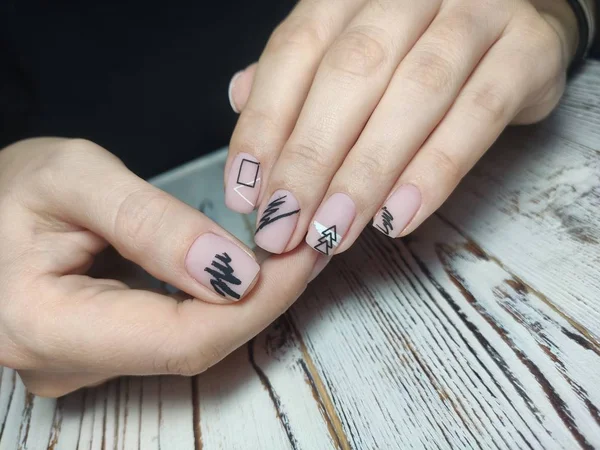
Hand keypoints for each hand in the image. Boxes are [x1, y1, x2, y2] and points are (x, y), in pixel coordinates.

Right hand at [0, 138, 316, 396]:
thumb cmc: (6, 187)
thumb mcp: (72, 178)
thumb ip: (149, 223)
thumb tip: (229, 270)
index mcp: (46, 325)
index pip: (183, 339)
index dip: (256, 304)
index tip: (300, 260)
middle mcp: (65, 364)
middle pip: (191, 348)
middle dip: (260, 302)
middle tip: (304, 251)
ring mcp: (81, 366)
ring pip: (186, 347)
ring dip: (242, 303)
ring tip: (281, 256)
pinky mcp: (97, 353)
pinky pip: (171, 338)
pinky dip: (214, 305)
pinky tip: (238, 272)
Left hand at [225, 0, 576, 257]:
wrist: (521, 15)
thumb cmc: (420, 42)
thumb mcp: (352, 47)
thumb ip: (298, 75)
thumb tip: (239, 98)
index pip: (297, 51)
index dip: (265, 124)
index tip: (246, 193)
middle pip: (351, 73)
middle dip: (310, 158)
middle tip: (284, 226)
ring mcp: (476, 12)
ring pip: (414, 92)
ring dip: (366, 173)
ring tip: (333, 231)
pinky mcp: (528, 50)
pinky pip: (479, 114)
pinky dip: (435, 171)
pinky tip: (398, 218)